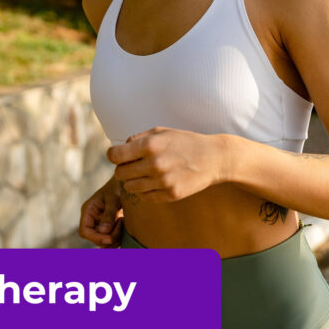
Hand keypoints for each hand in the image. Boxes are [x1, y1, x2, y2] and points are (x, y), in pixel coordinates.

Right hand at [77, 177, 123, 247]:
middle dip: (109, 236)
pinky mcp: (107, 228)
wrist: (124, 184)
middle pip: (95, 239)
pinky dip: (118, 238)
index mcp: (88, 211)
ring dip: (115, 238)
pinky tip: (123, 225)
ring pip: (103, 242)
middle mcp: (91, 220)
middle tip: (121, 221)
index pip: (84, 231)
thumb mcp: (113, 198)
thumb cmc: (117, 187)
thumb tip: (104, 231)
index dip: (95, 238)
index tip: (110, 238)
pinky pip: (110, 240)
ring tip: (122, 221)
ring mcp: (99, 224)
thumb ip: (109, 214)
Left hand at [108, 127, 227, 202]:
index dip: (114, 155)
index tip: (120, 156)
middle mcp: (154, 164)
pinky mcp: (170, 194)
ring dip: (134, 180)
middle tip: (135, 165)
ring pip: (130, 187)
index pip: (114, 156)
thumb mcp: (162, 132)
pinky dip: (147, 190)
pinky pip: (145, 197)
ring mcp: (162, 181)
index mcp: (150, 145)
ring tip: (146, 173)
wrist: (214, 158)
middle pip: (119, 173)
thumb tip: (119, 150)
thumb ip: (137, 139)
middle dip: (124, 169)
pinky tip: (156, 182)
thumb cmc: (185, 142)